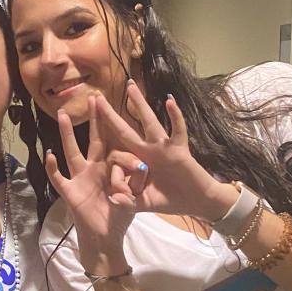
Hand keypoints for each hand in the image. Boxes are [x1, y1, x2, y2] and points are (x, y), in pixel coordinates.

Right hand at [44, 96, 135, 273]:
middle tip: (94, 97)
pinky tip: (49, 154)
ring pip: (72, 151)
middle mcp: (94, 169)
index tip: (131, 142)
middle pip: (93, 139)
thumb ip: (137, 182)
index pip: (116, 148)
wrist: (105, 238)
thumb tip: (142, 166)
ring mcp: (79, 179)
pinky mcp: (70, 192)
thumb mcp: (134, 198)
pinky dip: (53, 168)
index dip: (123, 146)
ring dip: (66, 134)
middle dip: (94, 119)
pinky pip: (58, 178)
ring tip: (63, 114)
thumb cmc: (119, 217)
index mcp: (111, 169)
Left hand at [96, 83, 237, 220]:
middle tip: (96, 96)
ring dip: (139, 104)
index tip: (94, 137)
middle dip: (111, 114)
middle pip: (125, 129)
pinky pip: (178, 130)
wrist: (197, 202)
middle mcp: (148, 151)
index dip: (105, 144)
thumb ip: (128, 202)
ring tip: (130, 86)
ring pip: (149, 122)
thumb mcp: (144, 204)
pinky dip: (175, 117)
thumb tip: (113, 200)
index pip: (117, 149)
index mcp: (138, 162)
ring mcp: (164, 148)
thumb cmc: (171, 200)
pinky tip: (169, 102)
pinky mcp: (180, 150)